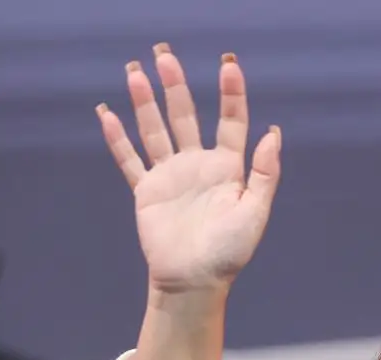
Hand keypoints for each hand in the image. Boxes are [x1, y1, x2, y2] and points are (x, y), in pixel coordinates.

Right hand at [97, 46, 280, 295]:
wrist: (193, 283)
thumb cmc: (229, 254)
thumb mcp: (255, 213)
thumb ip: (265, 173)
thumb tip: (273, 131)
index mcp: (227, 167)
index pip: (230, 121)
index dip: (231, 93)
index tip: (228, 65)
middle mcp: (197, 165)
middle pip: (185, 115)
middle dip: (175, 84)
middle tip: (164, 54)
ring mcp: (170, 176)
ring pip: (155, 130)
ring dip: (145, 101)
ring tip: (135, 71)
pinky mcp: (147, 192)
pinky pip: (130, 160)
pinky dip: (118, 139)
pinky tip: (107, 114)